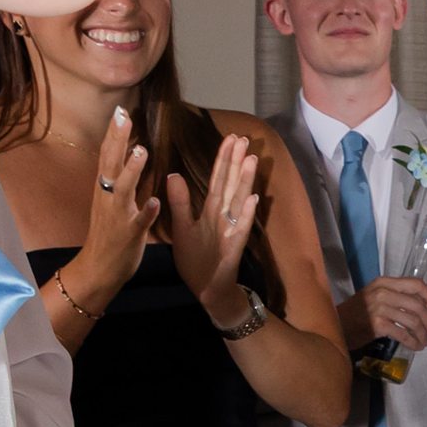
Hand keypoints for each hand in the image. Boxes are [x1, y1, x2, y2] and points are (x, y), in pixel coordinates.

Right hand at [74, 107, 157, 303]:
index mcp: (105, 190)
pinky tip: (155, 203)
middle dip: (117, 141)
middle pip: (110, 165)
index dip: (114, 134)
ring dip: (132, 171)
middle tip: (123, 116)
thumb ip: (122, 178)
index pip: (108, 156)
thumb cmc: (109, 233)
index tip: (120, 111)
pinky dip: (146, 213)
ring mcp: (117, 216)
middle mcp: (107, 199)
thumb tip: (131, 152)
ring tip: (142, 151)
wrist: (98, 268)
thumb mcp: (113, 201)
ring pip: (123, 191)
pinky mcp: (128, 235)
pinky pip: (138, 223)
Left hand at [164, 131, 258, 321]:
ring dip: (245, 181)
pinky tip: (252, 199)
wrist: (206, 289)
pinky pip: (241, 228)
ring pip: (238, 201)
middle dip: (237, 162)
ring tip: (251, 160)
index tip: (230, 138)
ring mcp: (231, 230)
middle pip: (231, 184)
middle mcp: (224, 216)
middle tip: (244, 139)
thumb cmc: (196, 259)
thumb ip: (180, 202)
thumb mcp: (181, 227)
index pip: (218, 179)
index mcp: (211, 210)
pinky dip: (247, 214)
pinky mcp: (233, 247)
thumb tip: (173, 174)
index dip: (223, 159)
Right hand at [341, 275, 426, 355]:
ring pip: (413, 321)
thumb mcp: (374, 296)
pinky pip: (403, 334)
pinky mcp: (378, 325)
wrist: (335, 325)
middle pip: (417, 305)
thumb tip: (422, 305)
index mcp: (383, 282)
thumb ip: (395, 295)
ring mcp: (380, 308)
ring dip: (422, 334)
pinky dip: (413, 342)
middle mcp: (382, 292)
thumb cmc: (356, 312)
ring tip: (424, 341)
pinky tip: (416, 346)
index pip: (415, 284)